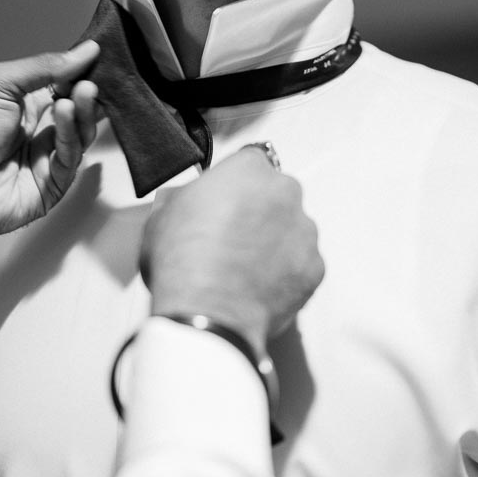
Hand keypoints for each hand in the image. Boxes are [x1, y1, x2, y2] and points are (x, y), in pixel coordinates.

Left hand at [0, 41, 99, 239]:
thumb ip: (42, 68)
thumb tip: (84, 51)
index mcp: (24, 105)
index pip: (65, 87)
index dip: (82, 74)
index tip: (98, 58)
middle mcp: (38, 131)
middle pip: (78, 112)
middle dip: (87, 95)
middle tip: (91, 81)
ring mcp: (45, 160)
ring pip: (79, 136)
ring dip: (82, 113)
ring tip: (81, 93)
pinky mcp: (50, 186)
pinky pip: (69, 160)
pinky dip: (70, 136)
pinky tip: (64, 115)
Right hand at [141, 147, 324, 357]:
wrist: (206, 314)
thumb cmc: (180, 262)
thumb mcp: (162, 214)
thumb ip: (186, 197)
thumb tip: (187, 200)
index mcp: (249, 169)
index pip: (250, 161)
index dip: (235, 184)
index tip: (225, 202)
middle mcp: (285, 193)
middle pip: (277, 195)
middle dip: (260, 212)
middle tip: (233, 239)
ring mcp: (305, 231)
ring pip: (292, 230)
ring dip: (275, 244)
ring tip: (244, 270)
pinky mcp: (315, 268)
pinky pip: (302, 265)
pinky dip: (286, 275)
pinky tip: (258, 288)